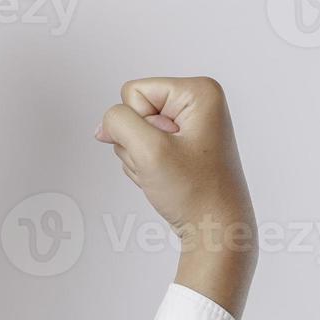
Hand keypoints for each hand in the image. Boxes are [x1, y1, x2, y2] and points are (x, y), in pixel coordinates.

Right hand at [95, 76, 257, 318]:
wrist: (215, 228)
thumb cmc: (195, 192)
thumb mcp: (148, 150)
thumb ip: (117, 123)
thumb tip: (105, 124)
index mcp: (199, 91)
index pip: (133, 92)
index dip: (136, 124)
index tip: (164, 148)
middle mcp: (197, 101)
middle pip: (134, 110)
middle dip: (138, 141)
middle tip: (165, 164)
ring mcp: (189, 124)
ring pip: (135, 131)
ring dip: (141, 157)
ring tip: (167, 173)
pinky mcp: (181, 143)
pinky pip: (144, 146)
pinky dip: (147, 165)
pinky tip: (167, 177)